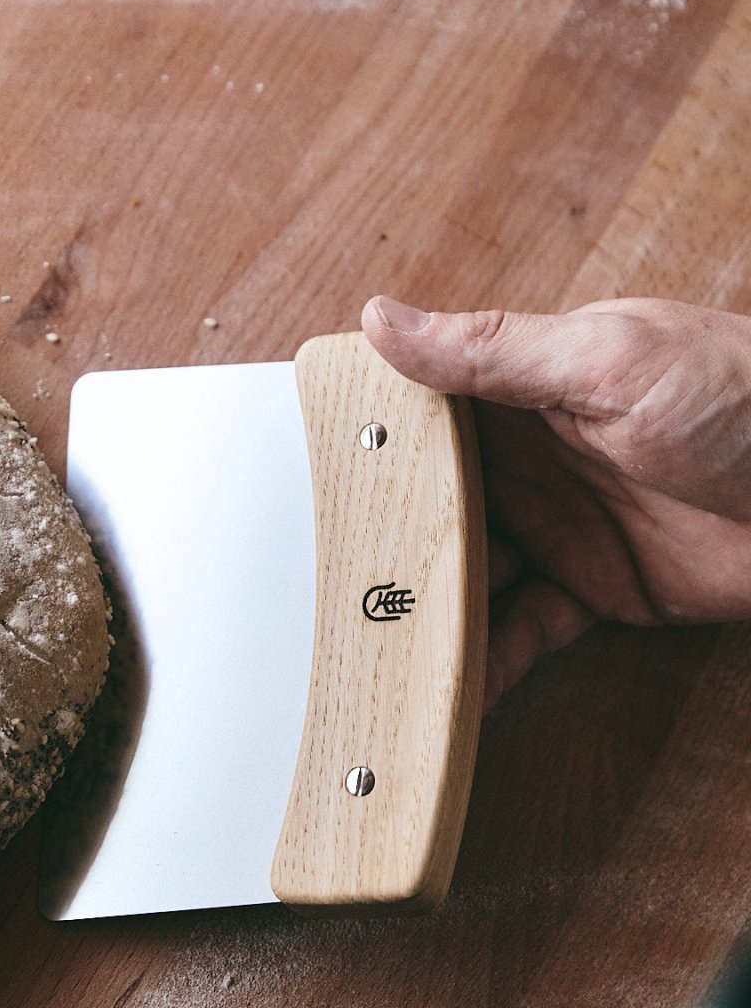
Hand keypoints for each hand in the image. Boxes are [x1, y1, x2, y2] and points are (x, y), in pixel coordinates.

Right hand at [362, 296, 750, 709]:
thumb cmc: (741, 398)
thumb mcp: (606, 359)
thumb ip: (492, 352)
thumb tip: (382, 320)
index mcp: (521, 391)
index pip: (417, 417)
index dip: (363, 451)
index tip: (301, 486)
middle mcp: (528, 461)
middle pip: (432, 508)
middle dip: (383, 545)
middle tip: (323, 589)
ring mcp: (557, 528)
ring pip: (466, 575)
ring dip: (425, 609)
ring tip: (369, 648)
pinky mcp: (592, 590)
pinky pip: (522, 628)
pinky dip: (485, 659)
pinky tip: (448, 686)